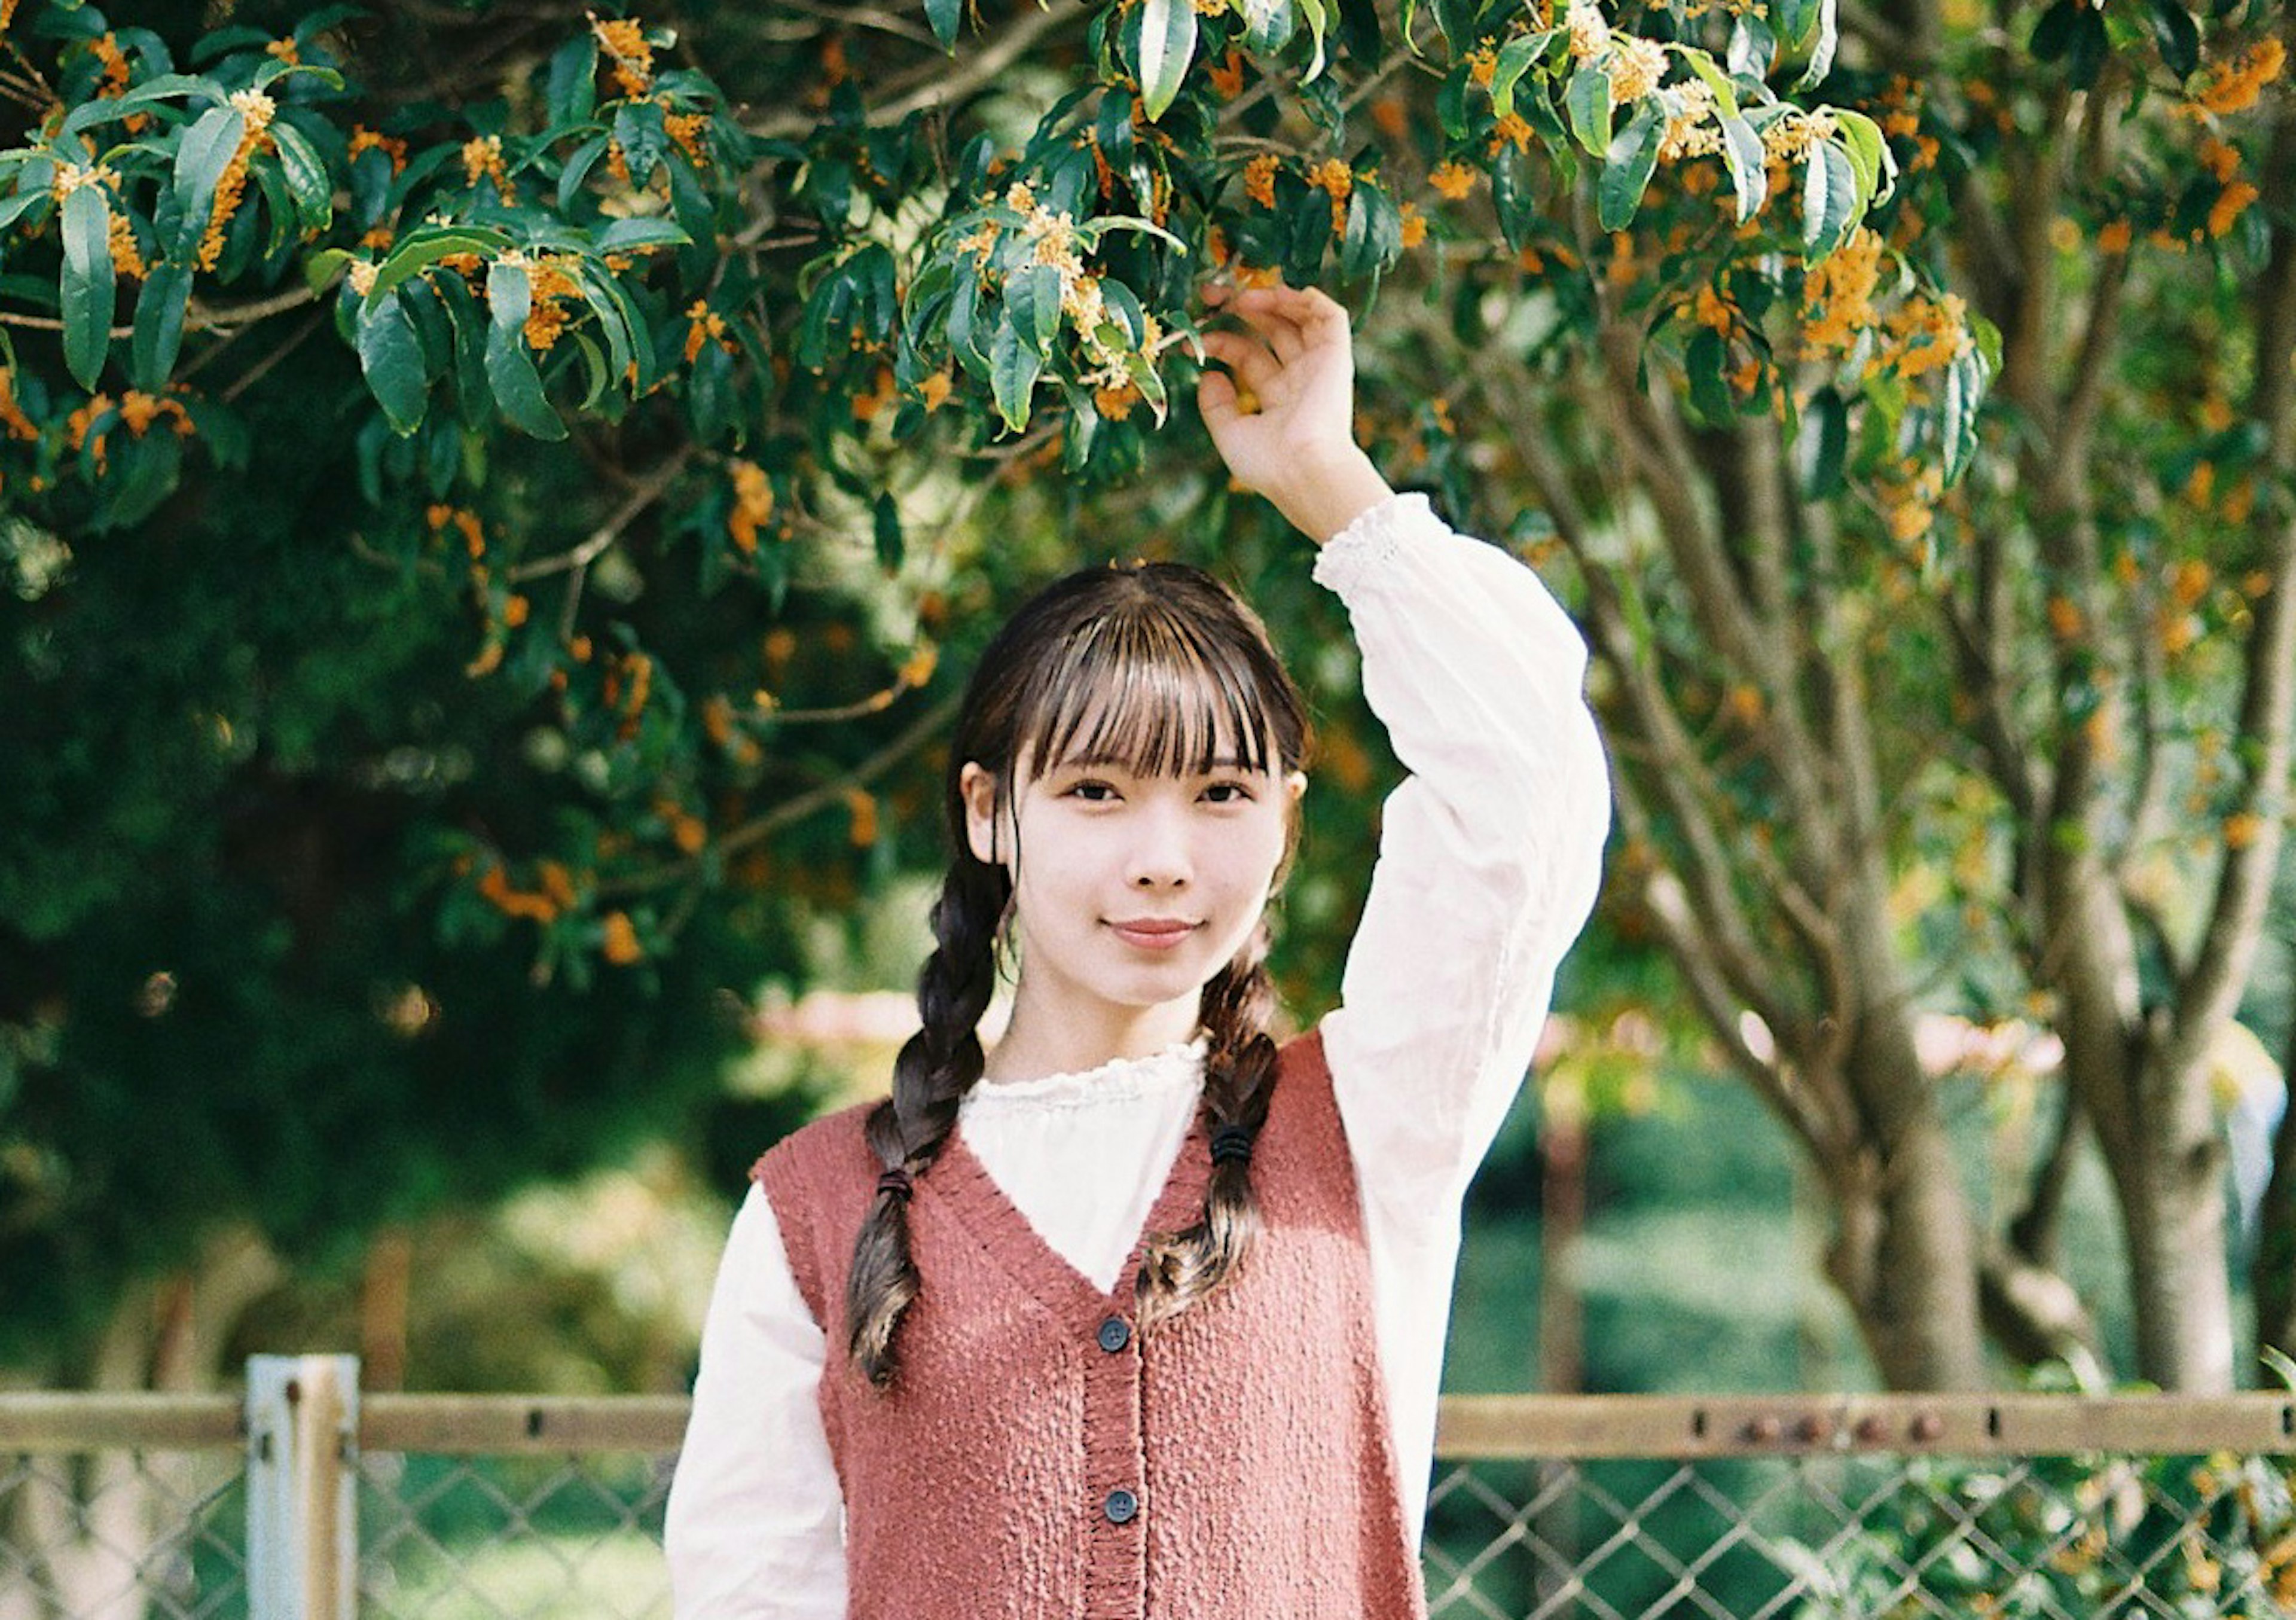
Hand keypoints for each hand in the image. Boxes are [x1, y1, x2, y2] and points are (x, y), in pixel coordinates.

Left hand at [1196, 282, 1393, 544]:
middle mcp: (1300, 379)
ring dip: (1272, 300)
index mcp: (1278, 398)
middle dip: (1243, 309)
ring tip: (1242, 296)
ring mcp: (1319, 366)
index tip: (1193, 339)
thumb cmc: (1269, 463)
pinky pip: (1331, 317)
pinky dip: (1310, 298)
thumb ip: (1216, 406)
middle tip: (1212, 295)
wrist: (1303, 470)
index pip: (1248, 356)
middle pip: (1272, 331)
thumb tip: (1208, 375)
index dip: (1221, 341)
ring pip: (1300, 319)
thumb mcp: (1230, 434)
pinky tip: (1280, 292)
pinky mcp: (1337, 356)